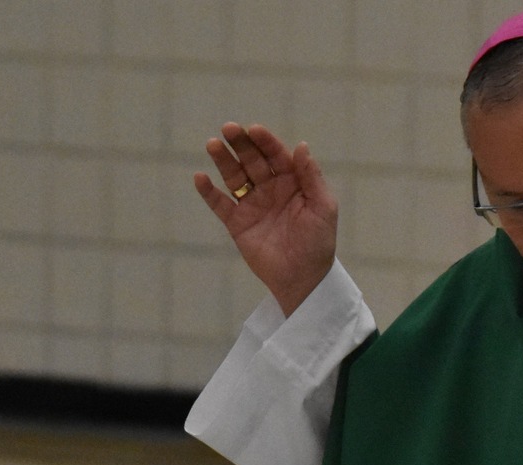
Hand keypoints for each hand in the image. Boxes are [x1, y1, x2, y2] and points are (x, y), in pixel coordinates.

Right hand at [194, 123, 338, 316]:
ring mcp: (252, 205)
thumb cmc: (318, 243)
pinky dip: (209, 192)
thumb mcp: (323, 207)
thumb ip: (312, 177)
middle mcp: (270, 189)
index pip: (276, 154)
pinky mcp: (237, 224)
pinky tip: (200, 178)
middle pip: (252, 160)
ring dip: (223, 160)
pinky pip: (220, 204)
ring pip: (234, 176)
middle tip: (229, 129)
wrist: (303, 278)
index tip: (254, 130)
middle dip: (241, 144)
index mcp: (292, 181)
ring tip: (213, 145)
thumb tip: (301, 146)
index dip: (265, 141)